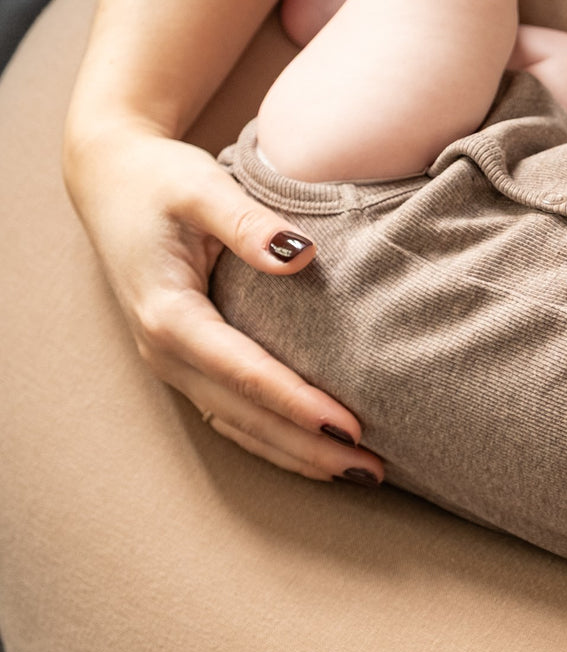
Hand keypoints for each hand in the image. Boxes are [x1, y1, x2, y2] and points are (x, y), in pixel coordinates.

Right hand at [63, 122, 384, 483]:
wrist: (110, 178)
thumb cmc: (157, 180)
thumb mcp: (199, 187)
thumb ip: (247, 223)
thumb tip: (299, 255)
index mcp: (169, 314)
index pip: (245, 373)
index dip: (298, 404)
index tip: (350, 426)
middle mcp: (167, 351)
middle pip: (245, 416)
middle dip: (308, 448)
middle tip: (372, 470)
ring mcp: (174, 362)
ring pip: (239, 426)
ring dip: (297, 454)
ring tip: (359, 473)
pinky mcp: (187, 361)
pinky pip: (233, 414)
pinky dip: (276, 439)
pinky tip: (318, 452)